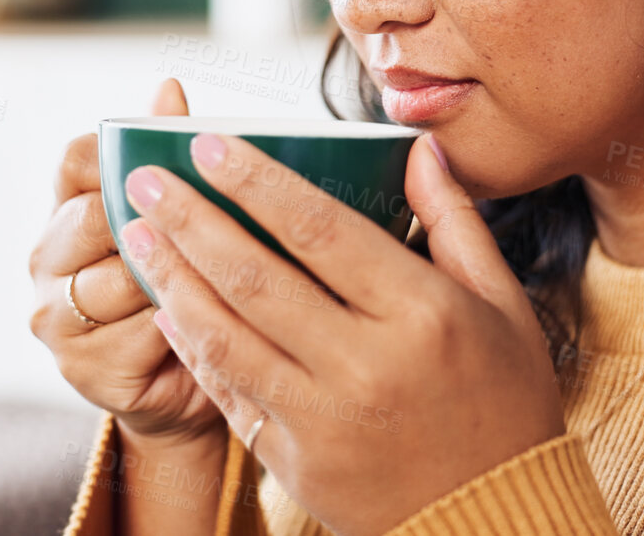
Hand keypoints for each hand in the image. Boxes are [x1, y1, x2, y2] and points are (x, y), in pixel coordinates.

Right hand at [27, 78, 225, 449]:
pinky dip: (179, 325)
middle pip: (94, 217)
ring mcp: (55, 315)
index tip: (176, 162)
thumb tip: (168, 87)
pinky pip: (136, 332)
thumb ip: (172, 158)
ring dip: (173, 275)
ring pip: (118, 276)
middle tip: (215, 225)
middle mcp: (47, 258)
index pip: (76, 160)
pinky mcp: (80, 366)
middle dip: (156, 220)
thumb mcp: (186, 221)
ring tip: (222, 276)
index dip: (122, 156)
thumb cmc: (195, 286)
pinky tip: (209, 322)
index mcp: (67, 209)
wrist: (191, 388)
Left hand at [119, 131, 566, 535]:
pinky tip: (167, 309)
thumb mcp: (502, 305)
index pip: (319, 228)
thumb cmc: (505, 404)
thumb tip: (420, 149)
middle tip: (147, 179)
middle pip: (256, 277)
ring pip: (226, 336)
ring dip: (173, 279)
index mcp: (421, 313)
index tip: (209, 145)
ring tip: (138, 234)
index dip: (256, 182)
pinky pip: (229, 394)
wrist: (496, 521)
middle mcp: (366, 364)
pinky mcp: (295, 462)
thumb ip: (455, 222)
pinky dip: (193, 348)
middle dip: (191, 221)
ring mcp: (324, 419)